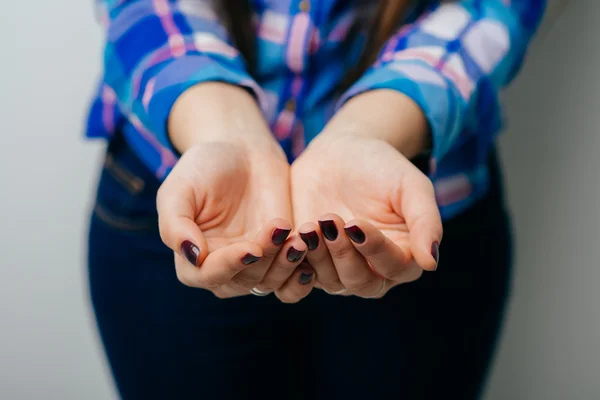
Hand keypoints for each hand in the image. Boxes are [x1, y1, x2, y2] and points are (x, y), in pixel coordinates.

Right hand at [157, 83, 313, 301]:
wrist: (243, 151)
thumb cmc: (205, 167)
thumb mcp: (180, 188)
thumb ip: (175, 223)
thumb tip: (192, 255)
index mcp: (192, 258)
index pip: (207, 276)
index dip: (229, 266)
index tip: (251, 248)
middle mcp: (223, 268)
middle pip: (243, 282)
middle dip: (264, 261)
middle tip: (280, 231)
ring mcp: (255, 265)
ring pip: (270, 282)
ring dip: (286, 265)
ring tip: (299, 239)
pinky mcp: (281, 257)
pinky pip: (292, 280)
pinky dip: (302, 276)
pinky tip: (310, 252)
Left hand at [292, 133, 441, 297]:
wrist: (341, 153)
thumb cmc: (383, 167)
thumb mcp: (411, 186)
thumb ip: (426, 222)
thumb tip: (431, 262)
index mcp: (404, 256)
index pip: (393, 267)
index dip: (374, 249)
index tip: (356, 223)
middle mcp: (372, 270)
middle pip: (359, 282)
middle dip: (342, 253)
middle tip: (328, 220)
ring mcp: (339, 268)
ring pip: (330, 282)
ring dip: (318, 256)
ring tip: (310, 225)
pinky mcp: (310, 261)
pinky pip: (301, 274)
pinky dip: (295, 260)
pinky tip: (292, 236)